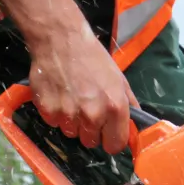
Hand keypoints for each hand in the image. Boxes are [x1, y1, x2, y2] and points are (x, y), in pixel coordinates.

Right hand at [28, 30, 136, 153]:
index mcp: (115, 108)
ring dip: (72, 121)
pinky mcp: (48, 110)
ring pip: (71, 133)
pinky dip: (55, 113)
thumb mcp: (119, 79)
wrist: (60, 38)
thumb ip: (129, 106)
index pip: (115, 145)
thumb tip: (135, 129)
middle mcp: (93, 114)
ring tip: (71, 98)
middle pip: (91, 142)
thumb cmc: (92, 57)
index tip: (106, 132)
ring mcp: (69, 114)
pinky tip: (58, 94)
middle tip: (86, 108)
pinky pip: (54, 123)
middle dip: (90, 130)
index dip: (110, 139)